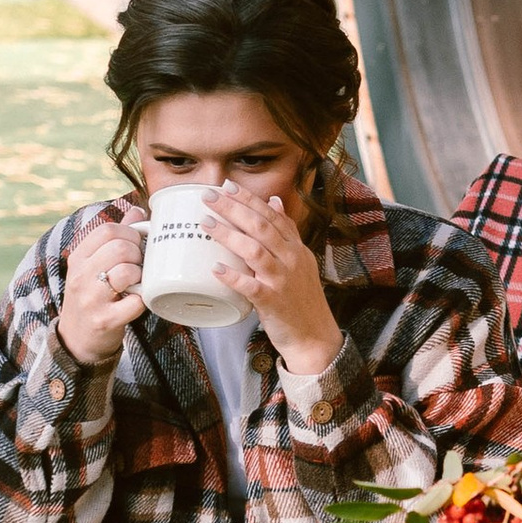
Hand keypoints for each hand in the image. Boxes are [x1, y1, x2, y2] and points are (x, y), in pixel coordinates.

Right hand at [55, 206, 146, 367]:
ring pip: (126, 272)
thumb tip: (137, 211)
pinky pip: (135, 302)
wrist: (77, 340)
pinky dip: (143, 300)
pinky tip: (138, 301)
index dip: (130, 233)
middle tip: (140, 265)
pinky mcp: (105, 320)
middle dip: (138, 254)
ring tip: (138, 283)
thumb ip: (114, 237)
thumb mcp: (93, 265)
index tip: (136, 245)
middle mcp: (81, 276)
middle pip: (119, 248)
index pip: (106, 230)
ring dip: (141, 276)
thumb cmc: (92, 297)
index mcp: (79, 258)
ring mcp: (91, 299)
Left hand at [201, 185, 339, 373]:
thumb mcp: (301, 260)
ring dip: (229, 236)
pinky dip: (233, 277)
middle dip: (234, 209)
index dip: (250, 200)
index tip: (228, 186)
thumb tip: (274, 201)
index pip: (273, 216)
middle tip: (209, 196)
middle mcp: (291, 260)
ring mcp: (282, 281)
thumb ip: (287, 232)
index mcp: (296, 248)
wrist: (315, 336)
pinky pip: (251, 287)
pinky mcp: (273, 303)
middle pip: (261, 227)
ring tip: (206, 224)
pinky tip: (216, 269)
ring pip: (255, 251)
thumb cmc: (302, 299)